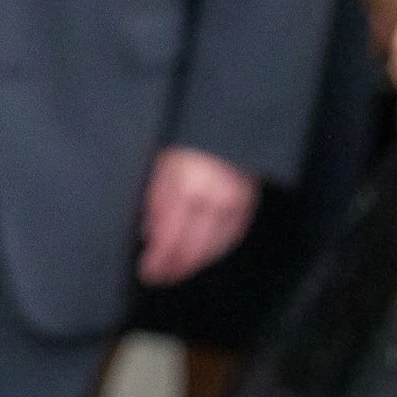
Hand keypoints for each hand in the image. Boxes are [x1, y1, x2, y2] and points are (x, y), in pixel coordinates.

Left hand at [137, 147, 258, 286]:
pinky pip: (233, 235)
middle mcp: (212, 198)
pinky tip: (204, 254)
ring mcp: (234, 201)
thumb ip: (157, 198)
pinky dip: (217, 249)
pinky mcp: (248, 201)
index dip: (159, 259)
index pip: (171, 237)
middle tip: (160, 277)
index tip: (148, 271)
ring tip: (179, 269)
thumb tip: (150, 232)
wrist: (231, 119)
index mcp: (185, 186)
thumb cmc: (190, 138)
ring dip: (195, 262)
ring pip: (214, 246)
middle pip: (192, 247)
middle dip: (175, 266)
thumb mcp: (164, 162)